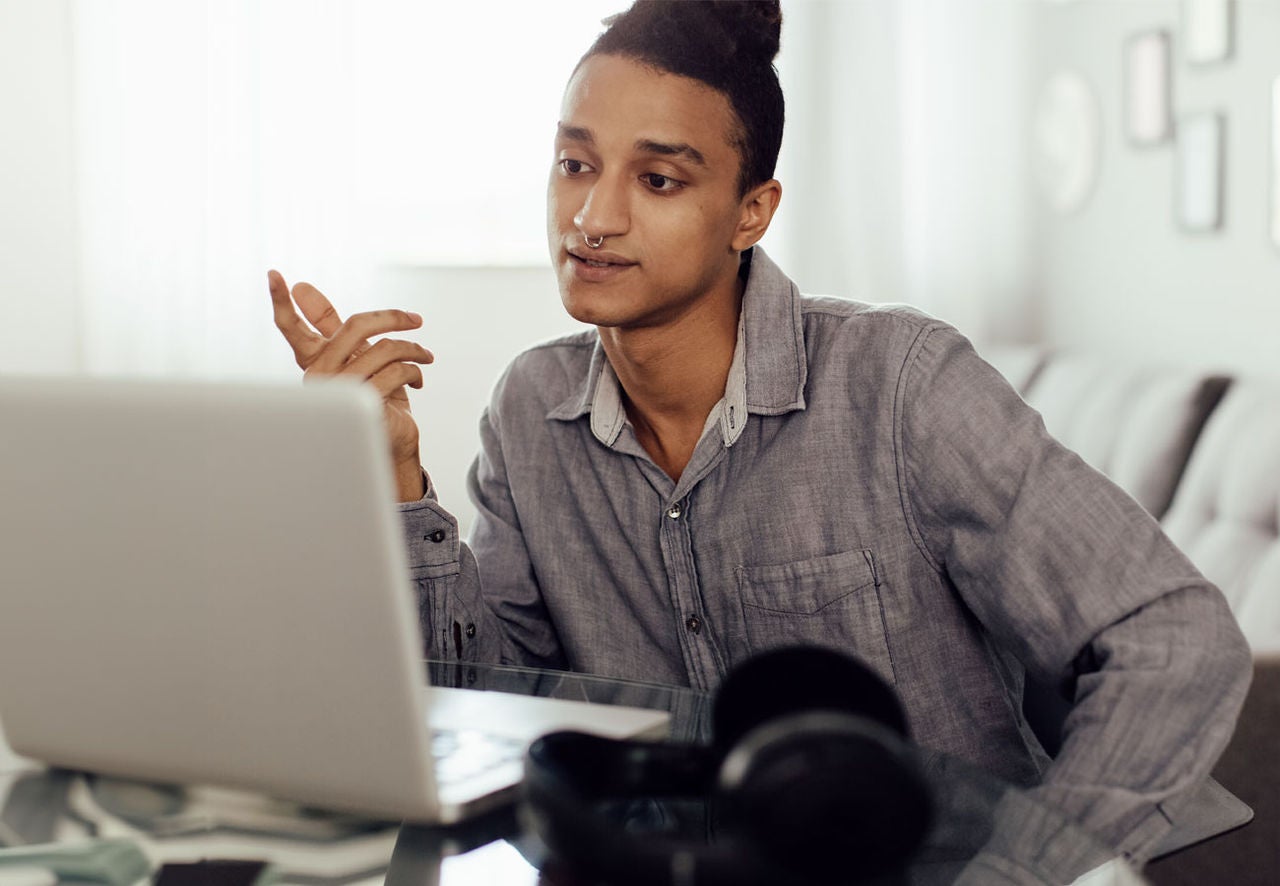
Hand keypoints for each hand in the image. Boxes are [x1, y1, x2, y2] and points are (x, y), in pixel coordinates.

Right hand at [267, 269, 433, 501]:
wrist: (390, 445)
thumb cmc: (372, 399)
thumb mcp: (354, 358)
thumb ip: (331, 326)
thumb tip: (303, 288)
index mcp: (315, 361)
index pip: (291, 328)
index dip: (281, 301)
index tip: (273, 273)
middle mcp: (320, 375)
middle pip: (355, 326)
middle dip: (391, 318)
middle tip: (416, 319)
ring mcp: (340, 391)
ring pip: (384, 349)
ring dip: (414, 349)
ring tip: (425, 356)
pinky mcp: (364, 404)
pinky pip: (397, 371)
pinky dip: (415, 370)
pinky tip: (420, 378)